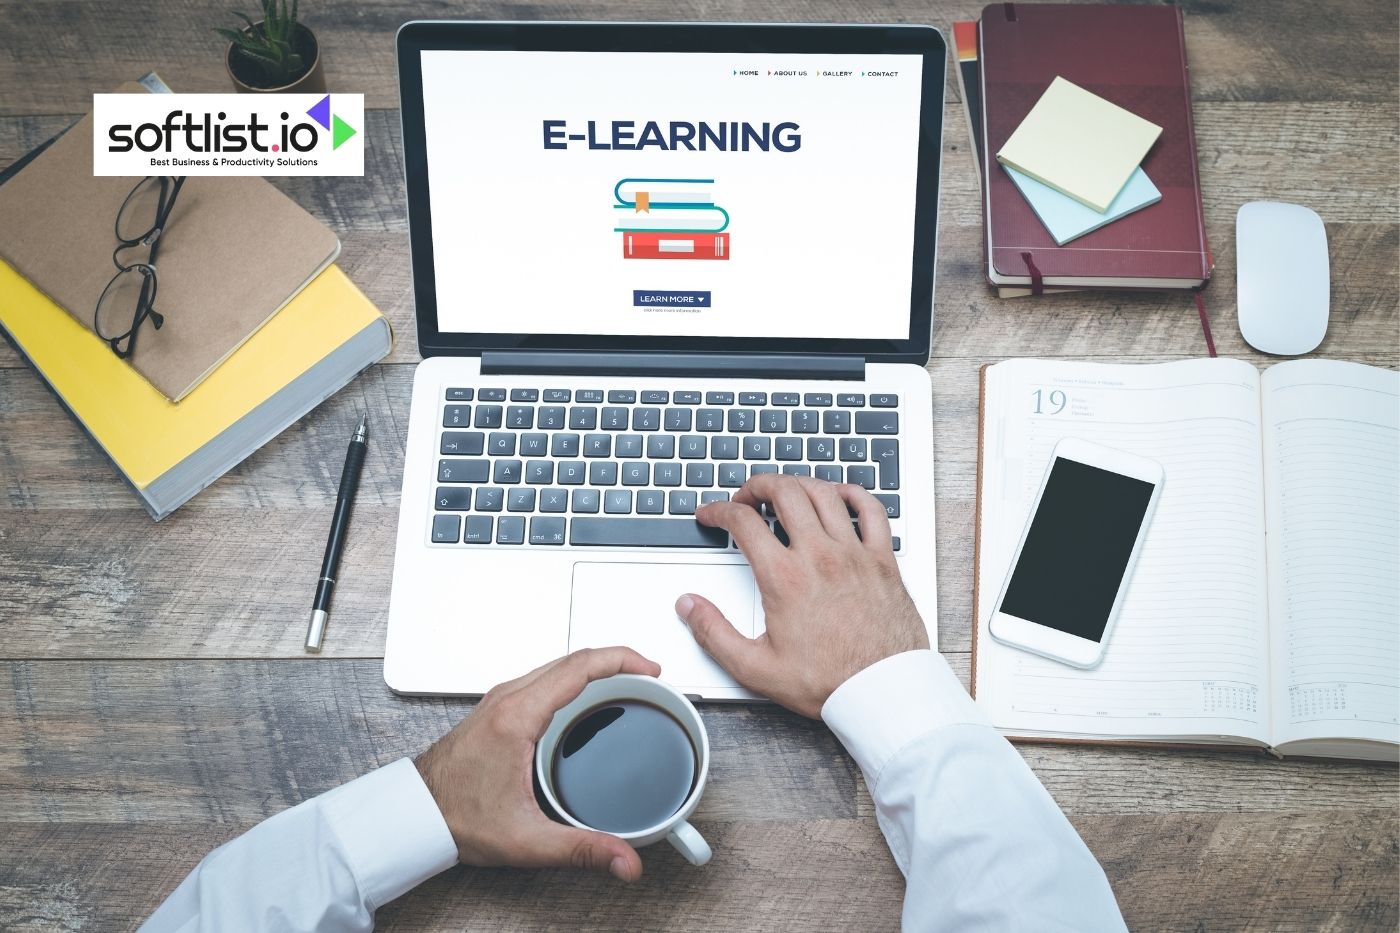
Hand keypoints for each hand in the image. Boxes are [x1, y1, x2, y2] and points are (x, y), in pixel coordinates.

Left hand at [414, 647, 661, 880]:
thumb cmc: (457, 817)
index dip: (622, 659)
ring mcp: (501, 699)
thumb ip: (582, 849)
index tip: (650, 668)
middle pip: (573, 658)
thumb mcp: (527, 840)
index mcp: (517, 717)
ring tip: (626, 684)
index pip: (579, 667)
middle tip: (649, 676)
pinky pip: (544, 677)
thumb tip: (624, 858)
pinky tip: (586, 698)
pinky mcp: (498, 707)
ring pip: (558, 664)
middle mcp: (508, 699)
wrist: (415, 813)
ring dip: (595, 667)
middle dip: (617, 660)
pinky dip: (574, 677)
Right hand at [676, 474, 928, 717]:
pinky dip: (853, 493)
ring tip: (785, 492)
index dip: (718, 510)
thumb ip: (714, 634)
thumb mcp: (755, 668)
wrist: (882, 693)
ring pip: (824, 493)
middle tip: (746, 496)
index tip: (712, 514)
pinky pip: (872, 510)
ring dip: (798, 484)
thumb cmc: (828, 682)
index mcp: (784, 578)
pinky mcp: (882, 560)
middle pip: (784, 492)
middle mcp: (819, 556)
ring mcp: (854, 554)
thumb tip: (689, 606)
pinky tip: (840, 495)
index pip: (742, 521)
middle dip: (757, 485)